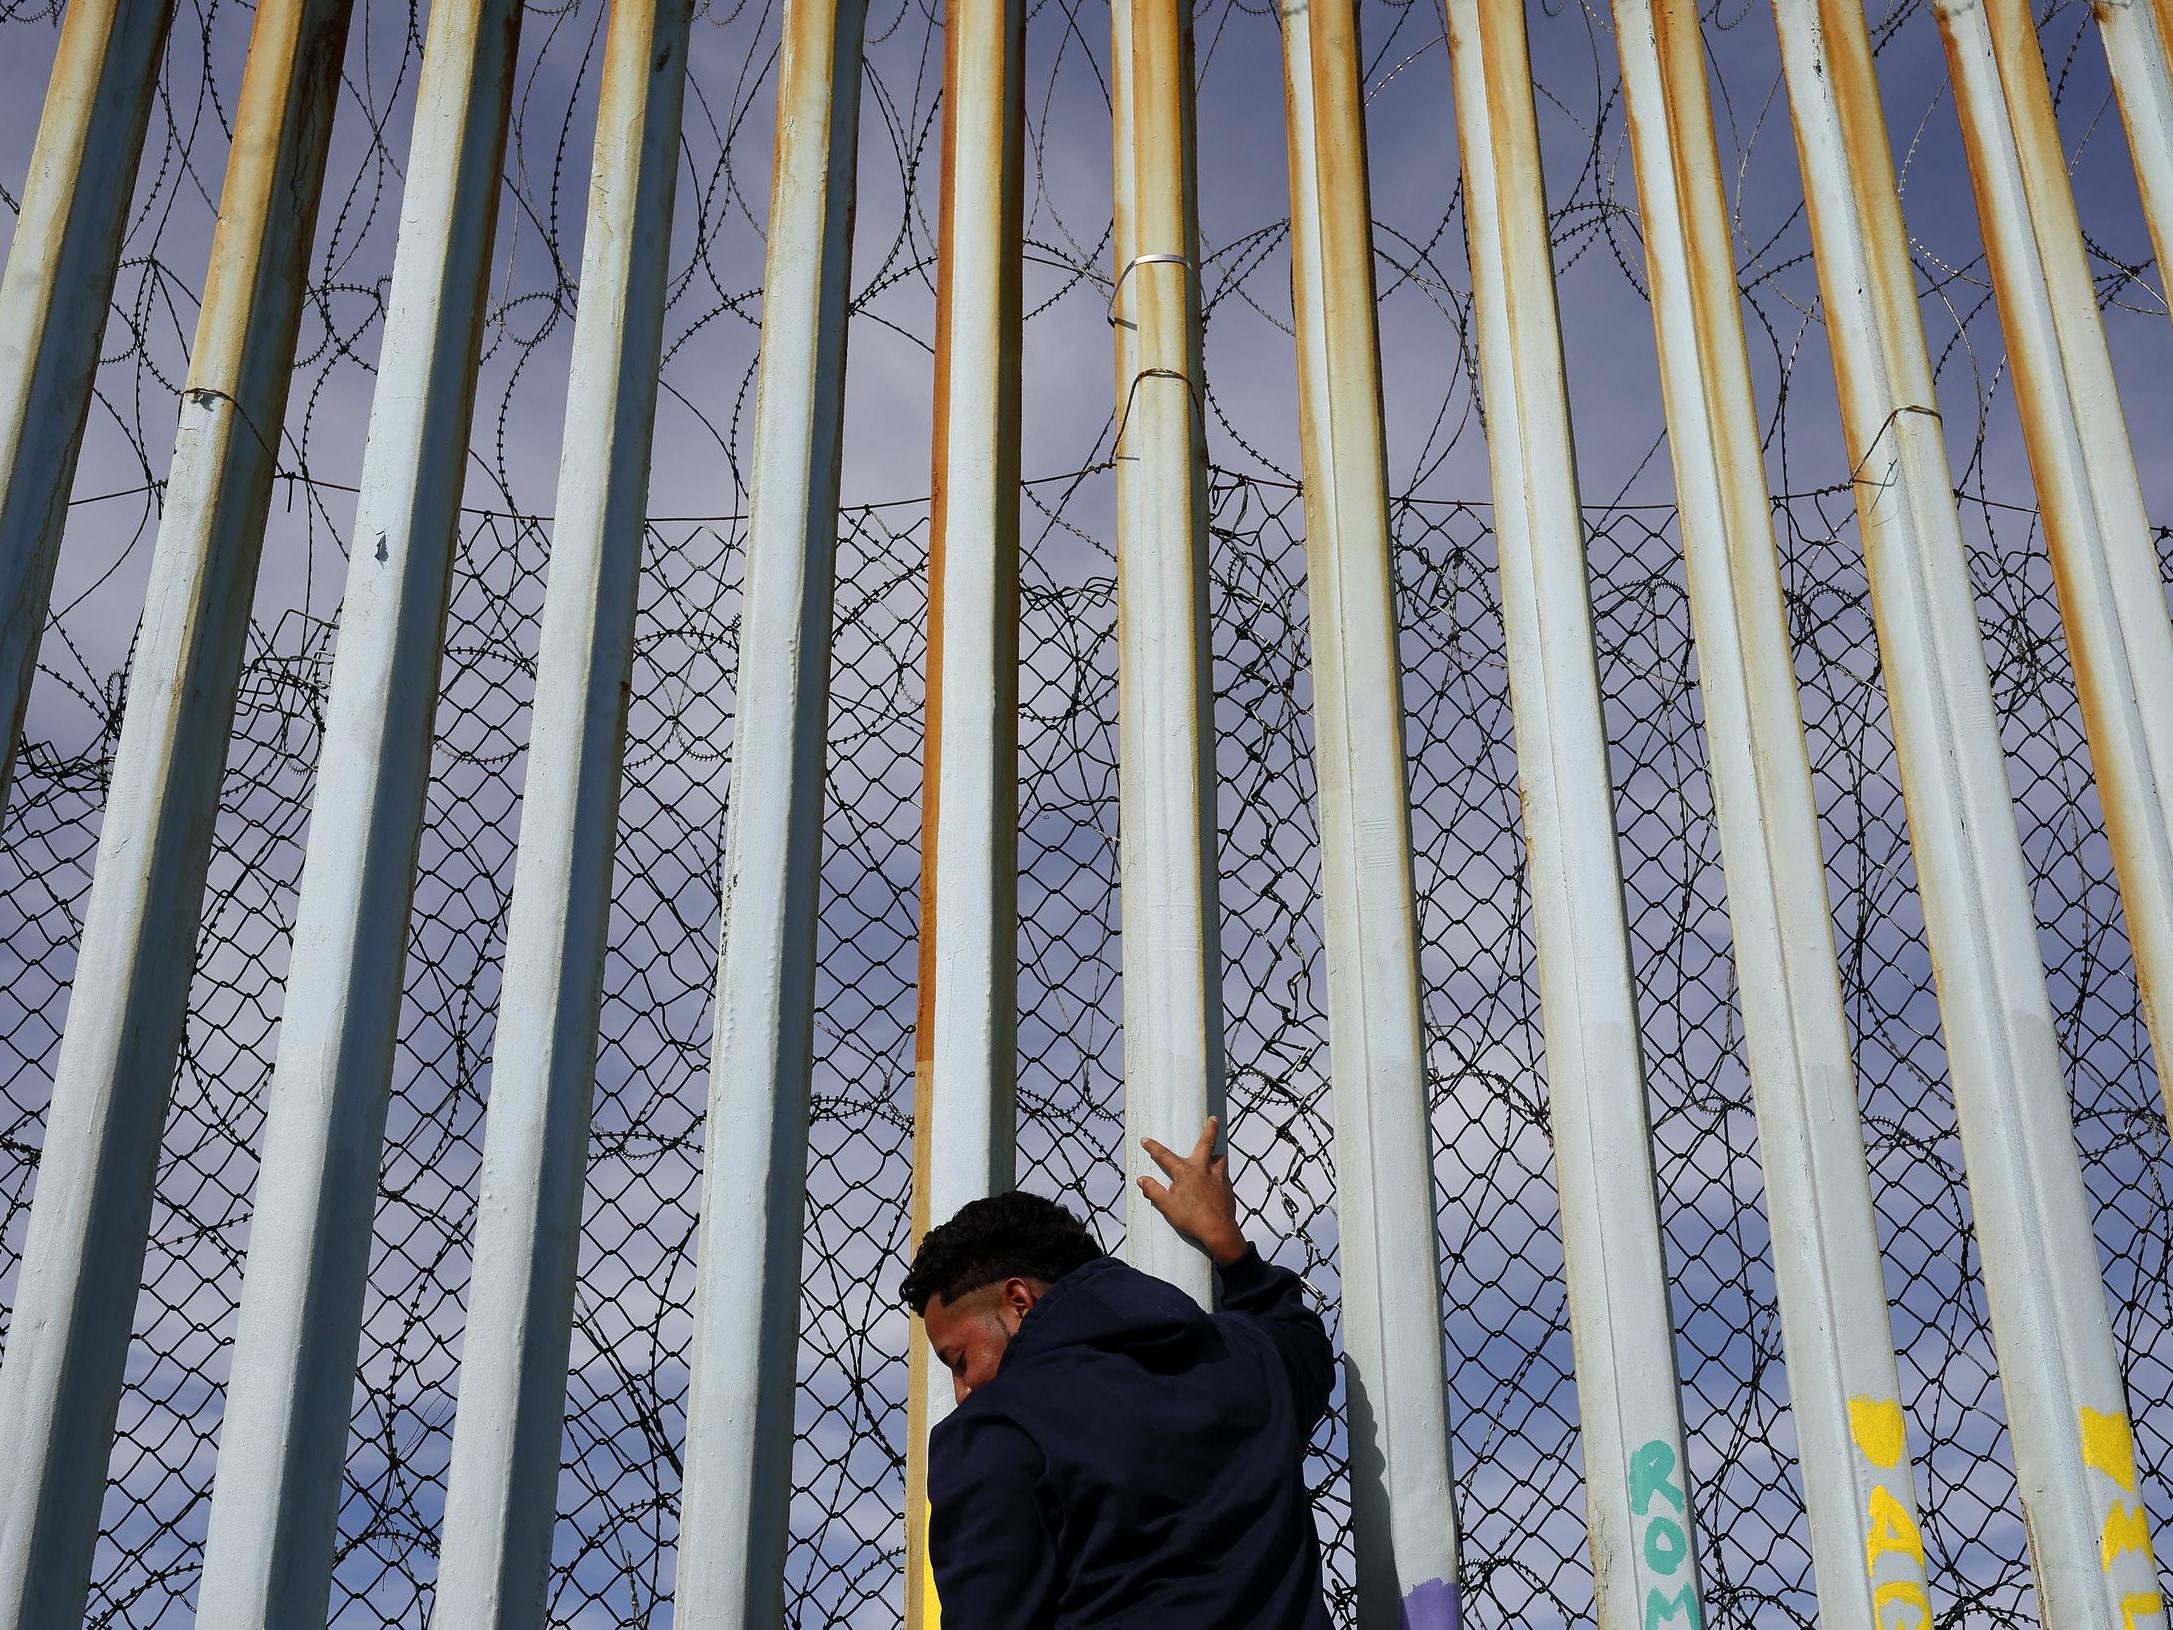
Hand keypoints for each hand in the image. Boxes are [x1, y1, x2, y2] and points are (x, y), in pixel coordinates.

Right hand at [1139, 1117, 1246, 1266]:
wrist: (1218, 1229)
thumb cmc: (1191, 1218)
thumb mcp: (1166, 1206)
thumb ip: (1153, 1191)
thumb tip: (1141, 1180)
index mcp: (1185, 1172)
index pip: (1165, 1156)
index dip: (1153, 1147)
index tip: (1146, 1140)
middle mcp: (1203, 1169)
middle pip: (1207, 1143)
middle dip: (1209, 1129)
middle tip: (1213, 1118)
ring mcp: (1218, 1176)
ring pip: (1220, 1158)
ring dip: (1217, 1154)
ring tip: (1215, 1155)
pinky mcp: (1228, 1186)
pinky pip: (1225, 1174)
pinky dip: (1220, 1173)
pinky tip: (1218, 1180)